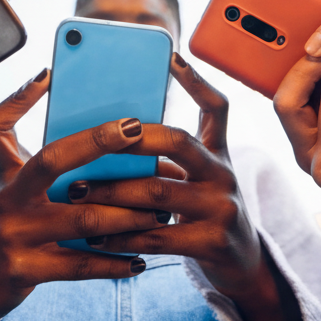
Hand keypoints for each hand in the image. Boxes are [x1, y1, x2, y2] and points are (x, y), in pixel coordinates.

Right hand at [0, 70, 158, 320]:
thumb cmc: (13, 228)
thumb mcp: (13, 189)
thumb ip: (39, 158)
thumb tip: (86, 123)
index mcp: (7, 174)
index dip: (19, 98)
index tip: (52, 74)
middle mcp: (7, 199)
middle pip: (52, 160)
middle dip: (97, 142)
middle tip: (138, 131)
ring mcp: (14, 236)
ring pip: (81, 219)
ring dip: (127, 214)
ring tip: (160, 211)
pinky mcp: (24, 271)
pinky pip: (80, 265)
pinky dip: (114, 262)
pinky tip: (141, 260)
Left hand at [70, 54, 303, 320]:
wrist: (243, 265)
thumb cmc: (204, 214)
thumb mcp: (198, 179)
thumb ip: (167, 159)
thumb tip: (104, 140)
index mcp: (218, 153)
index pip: (216, 107)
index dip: (196, 80)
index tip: (171, 55)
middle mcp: (224, 174)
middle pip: (177, 141)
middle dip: (129, 139)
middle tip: (92, 142)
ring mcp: (222, 208)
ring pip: (157, 192)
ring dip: (111, 192)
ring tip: (77, 191)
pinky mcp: (213, 243)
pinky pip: (156, 237)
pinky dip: (121, 237)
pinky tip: (94, 237)